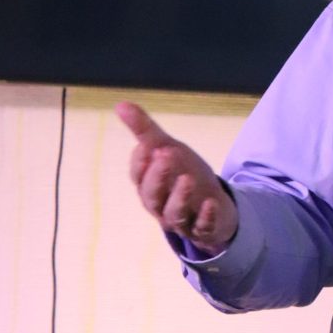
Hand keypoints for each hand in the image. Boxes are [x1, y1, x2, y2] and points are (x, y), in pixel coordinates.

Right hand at [116, 101, 237, 254]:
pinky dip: (206, 216)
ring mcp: (180, 218)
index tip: (147, 145)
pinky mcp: (202, 228)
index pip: (137, 175)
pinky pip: (202, 227)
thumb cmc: (182, 173)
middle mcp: (159, 204)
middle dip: (157, 176)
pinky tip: (212, 203)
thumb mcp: (167, 148)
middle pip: (152, 195)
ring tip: (187, 178)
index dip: (140, 162)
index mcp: (148, 184)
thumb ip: (145, 130)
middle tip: (166, 154)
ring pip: (174, 213)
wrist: (212, 202)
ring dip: (180, 196)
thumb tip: (121, 104)